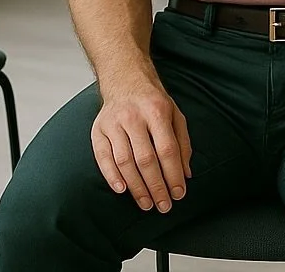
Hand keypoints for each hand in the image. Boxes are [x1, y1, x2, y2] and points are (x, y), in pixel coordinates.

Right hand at [91, 77, 191, 212]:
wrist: (124, 79)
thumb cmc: (152, 101)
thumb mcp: (175, 115)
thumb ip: (183, 144)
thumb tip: (186, 174)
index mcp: (157, 111)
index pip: (167, 149)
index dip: (173, 175)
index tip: (179, 194)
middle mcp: (133, 116)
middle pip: (145, 159)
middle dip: (156, 187)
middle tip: (163, 205)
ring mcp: (113, 123)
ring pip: (125, 161)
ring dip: (136, 187)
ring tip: (146, 203)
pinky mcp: (98, 129)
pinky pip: (103, 157)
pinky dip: (111, 176)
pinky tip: (122, 190)